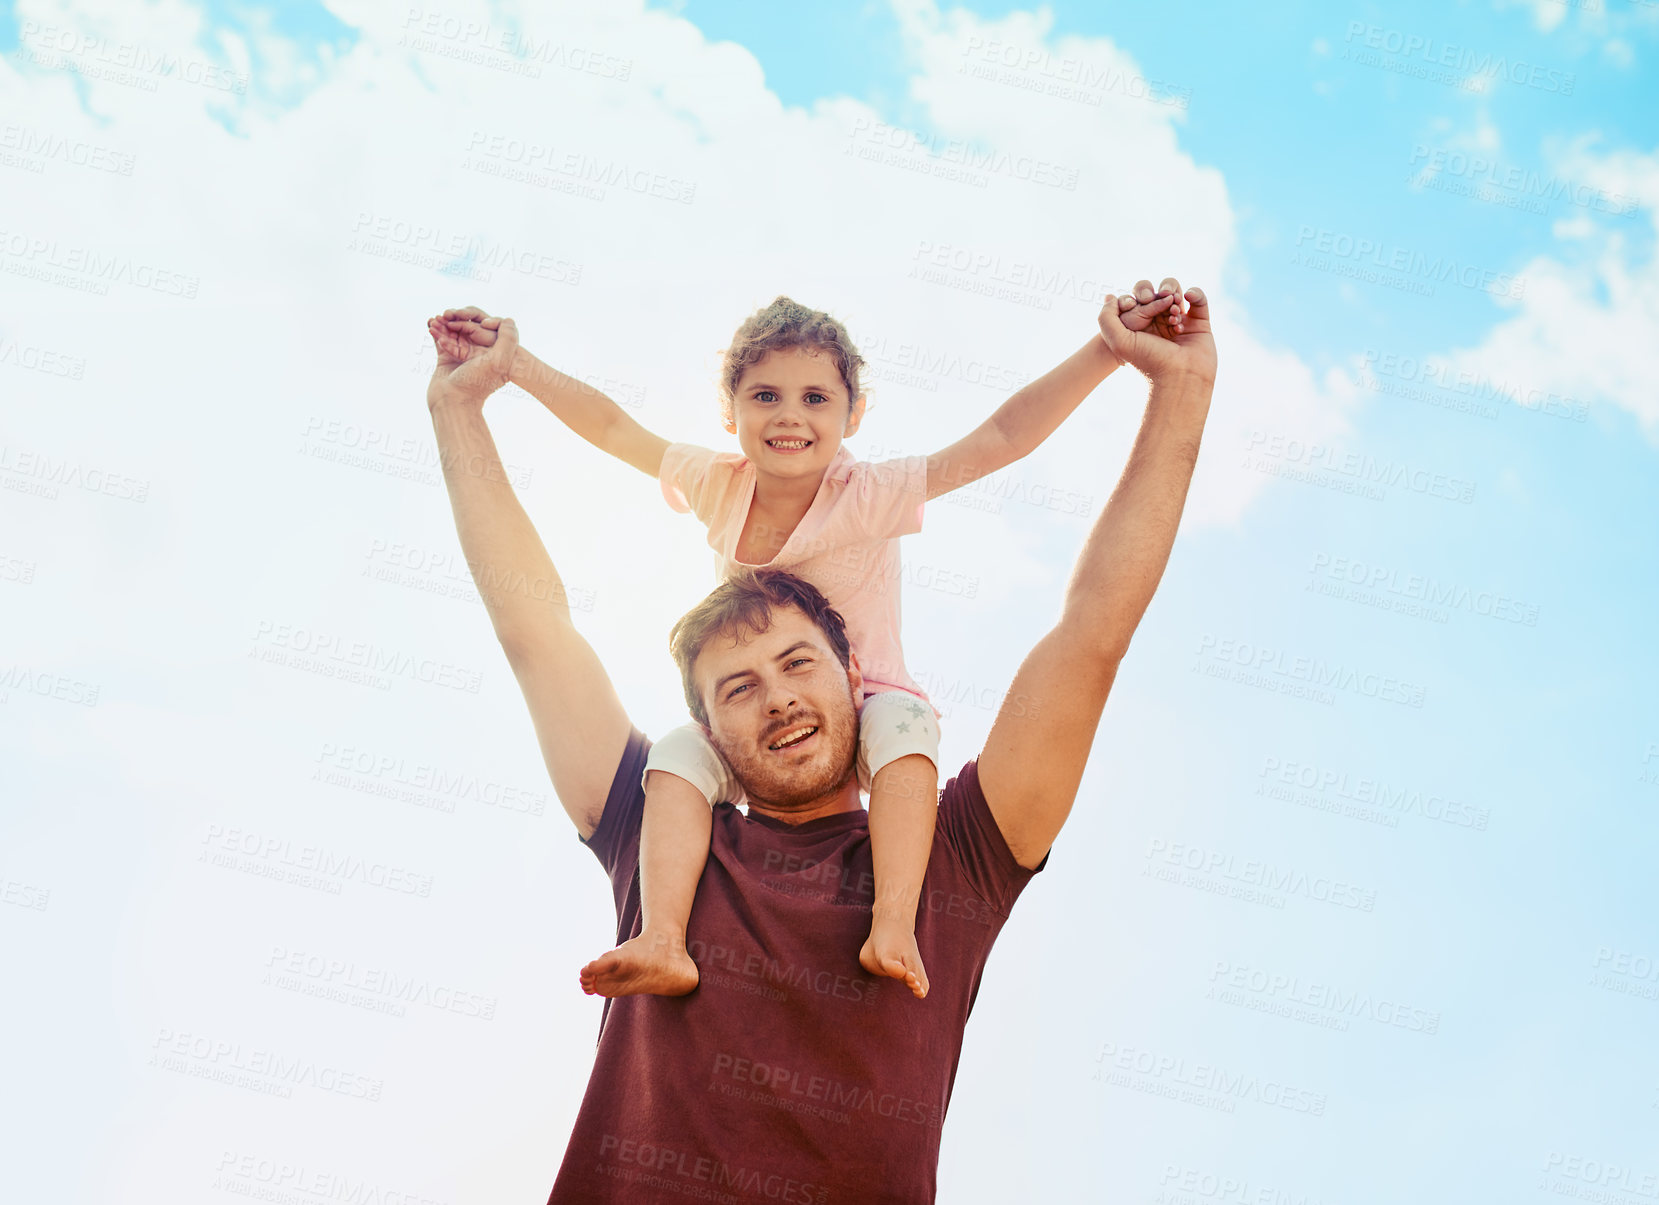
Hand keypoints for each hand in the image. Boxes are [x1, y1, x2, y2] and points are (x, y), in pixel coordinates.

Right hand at [425, 305, 517, 411]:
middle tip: (447, 314)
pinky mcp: (447, 359)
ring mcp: (462, 355)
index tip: (469, 320)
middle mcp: (479, 354)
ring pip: (454, 332)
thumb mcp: (500, 361)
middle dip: (457, 320)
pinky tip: (430, 323)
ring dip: (444, 324)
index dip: (477, 321)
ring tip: (436, 319)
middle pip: (469, 328)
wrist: (452, 402)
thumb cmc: (476, 384)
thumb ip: (508, 339)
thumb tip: (509, 319)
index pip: (488, 329)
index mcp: (495, 354)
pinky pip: (442, 340)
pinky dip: (436, 331)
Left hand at [1097, 278, 1215, 383]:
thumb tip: (1111, 297)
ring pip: (1176, 293)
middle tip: (1162, 299)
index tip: (1141, 302)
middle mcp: (1159, 324)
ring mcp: (1180, 322)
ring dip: (1174, 294)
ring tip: (1174, 310)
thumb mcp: (1117, 341)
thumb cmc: (1149, 361)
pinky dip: (1195, 293)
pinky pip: (1199, 299)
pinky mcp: (1199, 324)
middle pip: (1157, 293)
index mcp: (1140, 327)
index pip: (1138, 299)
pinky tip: (1188, 298)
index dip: (1140, 295)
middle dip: (1158, 293)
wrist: (1180, 378)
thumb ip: (1106, 318)